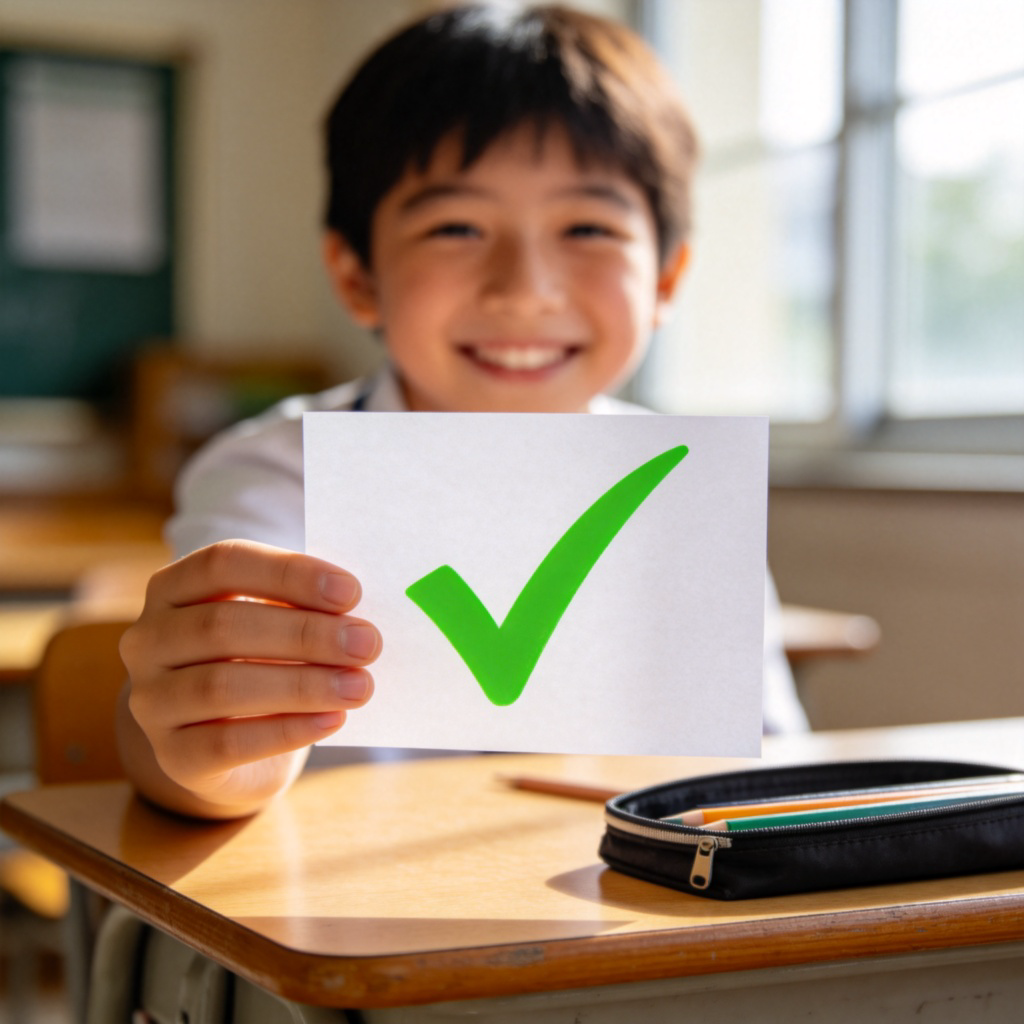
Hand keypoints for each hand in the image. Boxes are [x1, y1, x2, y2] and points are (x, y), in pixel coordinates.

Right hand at [117, 539, 380, 817]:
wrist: (236, 743)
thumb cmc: (265, 659)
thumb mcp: (279, 622)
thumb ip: (306, 608)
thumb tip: (356, 616)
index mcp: (172, 588)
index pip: (223, 563)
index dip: (288, 573)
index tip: (350, 591)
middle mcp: (148, 640)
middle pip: (222, 625)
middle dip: (305, 633)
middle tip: (367, 643)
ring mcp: (152, 700)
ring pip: (221, 686)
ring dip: (302, 684)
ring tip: (359, 685)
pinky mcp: (172, 756)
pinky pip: (227, 742)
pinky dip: (286, 729)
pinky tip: (332, 719)